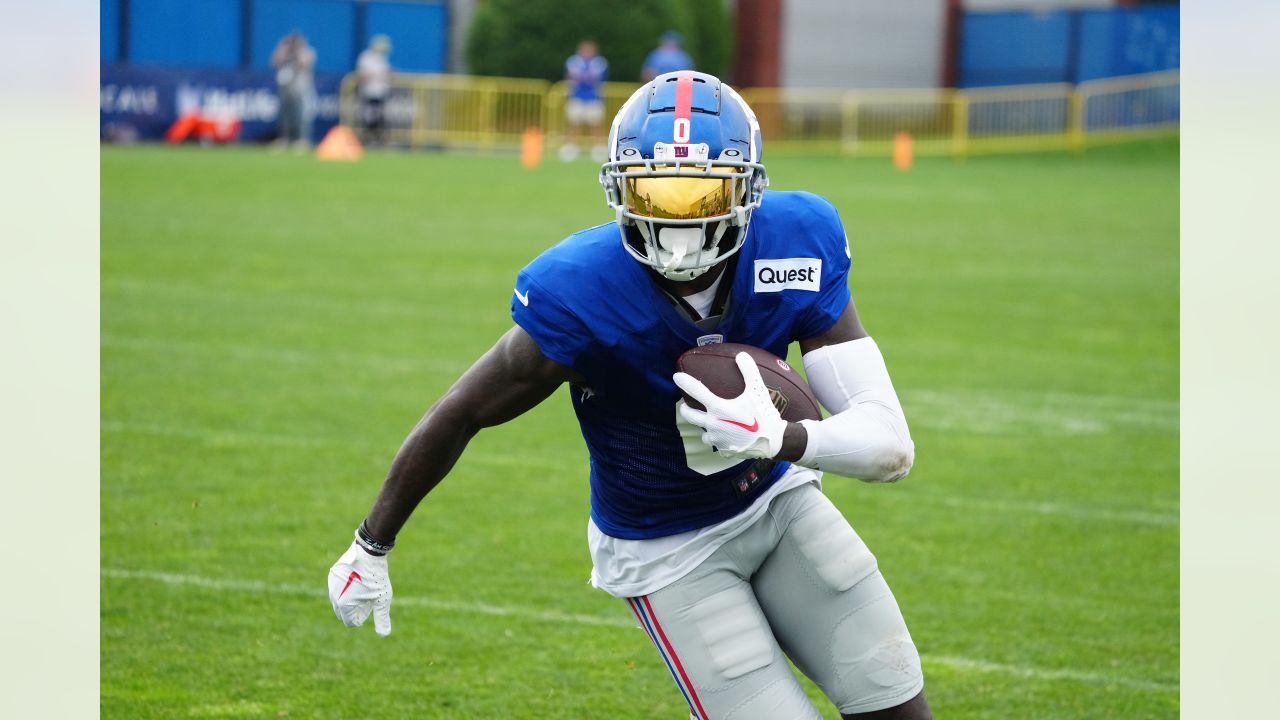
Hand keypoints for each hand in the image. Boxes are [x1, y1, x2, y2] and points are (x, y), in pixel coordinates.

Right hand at [327, 540, 392, 635]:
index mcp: (344, 605)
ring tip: (364, 590)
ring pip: (339, 601)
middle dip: (355, 610)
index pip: (350, 622)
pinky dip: (346, 589)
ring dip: (349, 600)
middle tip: (368, 599)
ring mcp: (331, 585)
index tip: (370, 606)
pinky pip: (337, 589)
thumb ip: (382, 618)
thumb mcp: (382, 599)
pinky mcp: (332, 575)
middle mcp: (334, 597)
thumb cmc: (376, 577)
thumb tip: (384, 635)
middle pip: (343, 613)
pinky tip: (357, 580)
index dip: (362, 617)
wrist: (368, 552)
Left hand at [673, 352, 787, 459]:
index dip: (685, 382)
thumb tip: (741, 355)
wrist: (773, 441)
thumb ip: (749, 371)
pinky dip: (717, 439)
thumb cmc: (764, 414)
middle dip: (685, 409)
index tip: (676, 376)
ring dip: (703, 426)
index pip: (696, 391)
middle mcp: (713, 424)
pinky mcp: (723, 450)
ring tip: (709, 422)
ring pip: (702, 432)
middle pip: (689, 415)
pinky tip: (724, 436)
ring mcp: (717, 439)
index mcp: (718, 408)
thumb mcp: (758, 390)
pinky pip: (715, 443)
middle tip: (686, 405)